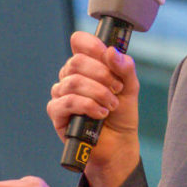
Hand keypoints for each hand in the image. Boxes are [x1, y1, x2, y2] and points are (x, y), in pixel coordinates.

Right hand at [46, 31, 140, 186]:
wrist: (118, 144)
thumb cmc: (121, 114)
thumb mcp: (130, 88)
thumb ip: (125, 68)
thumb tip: (111, 52)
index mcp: (86, 65)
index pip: (79, 42)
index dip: (92, 45)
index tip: (108, 57)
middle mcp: (70, 76)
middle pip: (76, 61)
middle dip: (102, 75)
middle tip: (117, 89)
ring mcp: (61, 94)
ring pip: (73, 82)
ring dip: (98, 93)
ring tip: (112, 105)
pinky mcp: (56, 113)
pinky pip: (67, 102)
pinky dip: (88, 106)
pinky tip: (100, 114)